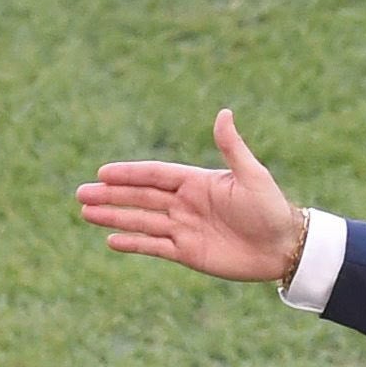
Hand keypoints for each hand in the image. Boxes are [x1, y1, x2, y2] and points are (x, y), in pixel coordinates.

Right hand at [76, 109, 301, 280]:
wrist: (284, 247)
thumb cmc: (271, 208)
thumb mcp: (252, 176)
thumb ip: (232, 148)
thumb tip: (223, 113)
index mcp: (196, 181)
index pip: (154, 175)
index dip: (128, 174)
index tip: (102, 172)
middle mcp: (185, 203)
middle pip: (140, 197)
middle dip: (111, 194)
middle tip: (80, 193)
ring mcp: (184, 228)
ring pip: (141, 220)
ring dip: (114, 216)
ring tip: (86, 212)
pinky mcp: (188, 253)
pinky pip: (154, 247)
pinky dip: (133, 243)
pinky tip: (111, 239)